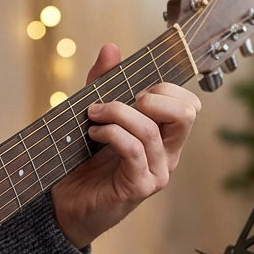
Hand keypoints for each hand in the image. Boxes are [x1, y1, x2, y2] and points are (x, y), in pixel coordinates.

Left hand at [52, 43, 200, 247]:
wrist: (65, 205)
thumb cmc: (82, 163)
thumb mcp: (94, 115)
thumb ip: (104, 84)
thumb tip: (112, 48)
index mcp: (164, 137)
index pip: (188, 103)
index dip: (164, 87)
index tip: (130, 89)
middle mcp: (167, 155)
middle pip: (187, 112)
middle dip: (152, 95)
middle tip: (121, 100)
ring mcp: (156, 172)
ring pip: (151, 129)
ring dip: (118, 113)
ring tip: (93, 115)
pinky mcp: (140, 187)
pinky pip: (133, 149)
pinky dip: (111, 133)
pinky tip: (94, 133)